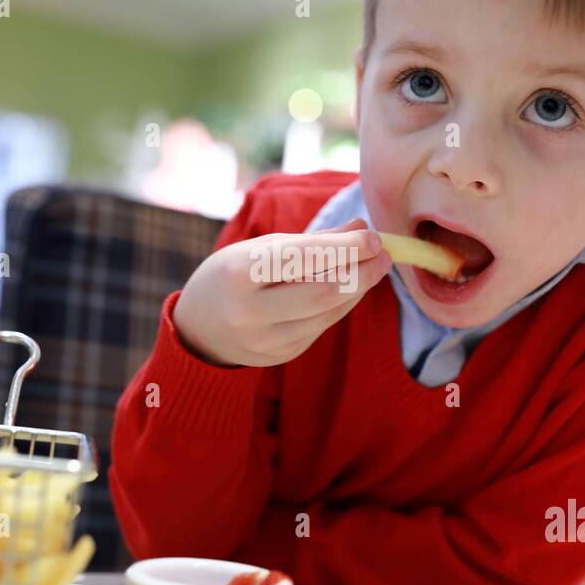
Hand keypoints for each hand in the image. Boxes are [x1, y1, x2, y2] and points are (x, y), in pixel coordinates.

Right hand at [173, 218, 391, 366]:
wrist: (199, 328)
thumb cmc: (233, 276)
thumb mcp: (260, 249)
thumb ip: (312, 241)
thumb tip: (360, 227)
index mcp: (238, 274)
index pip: (301, 258)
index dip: (343, 248)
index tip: (373, 237)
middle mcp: (249, 311)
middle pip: (322, 292)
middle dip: (361, 271)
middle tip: (385, 254)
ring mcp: (264, 340)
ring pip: (327, 313)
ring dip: (358, 288)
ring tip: (376, 267)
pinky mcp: (279, 356)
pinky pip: (321, 327)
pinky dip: (342, 305)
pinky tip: (354, 288)